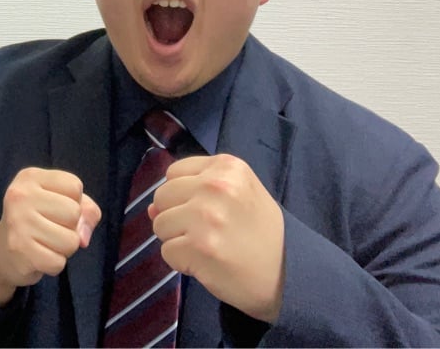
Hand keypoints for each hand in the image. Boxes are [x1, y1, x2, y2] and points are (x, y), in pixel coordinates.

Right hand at [0, 167, 101, 307]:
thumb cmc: (39, 221)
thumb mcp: (63, 202)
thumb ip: (87, 211)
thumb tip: (83, 238)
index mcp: (30, 177)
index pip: (75, 186)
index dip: (74, 201)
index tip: (54, 207)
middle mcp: (20, 195)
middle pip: (74, 212)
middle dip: (71, 226)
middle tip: (49, 228)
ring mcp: (17, 222)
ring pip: (71, 241)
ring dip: (64, 248)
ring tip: (44, 243)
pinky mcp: (18, 250)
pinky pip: (58, 263)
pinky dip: (54, 265)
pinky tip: (38, 257)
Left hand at [149, 154, 284, 322]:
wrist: (287, 272)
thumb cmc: (260, 229)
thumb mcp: (237, 193)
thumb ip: (195, 190)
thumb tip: (151, 208)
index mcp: (226, 166)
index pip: (174, 173)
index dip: (182, 194)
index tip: (202, 208)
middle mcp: (215, 185)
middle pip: (162, 196)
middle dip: (174, 216)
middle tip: (202, 230)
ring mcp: (206, 216)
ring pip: (159, 224)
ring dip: (176, 239)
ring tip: (205, 246)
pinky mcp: (199, 247)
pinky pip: (167, 251)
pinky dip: (181, 261)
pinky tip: (205, 262)